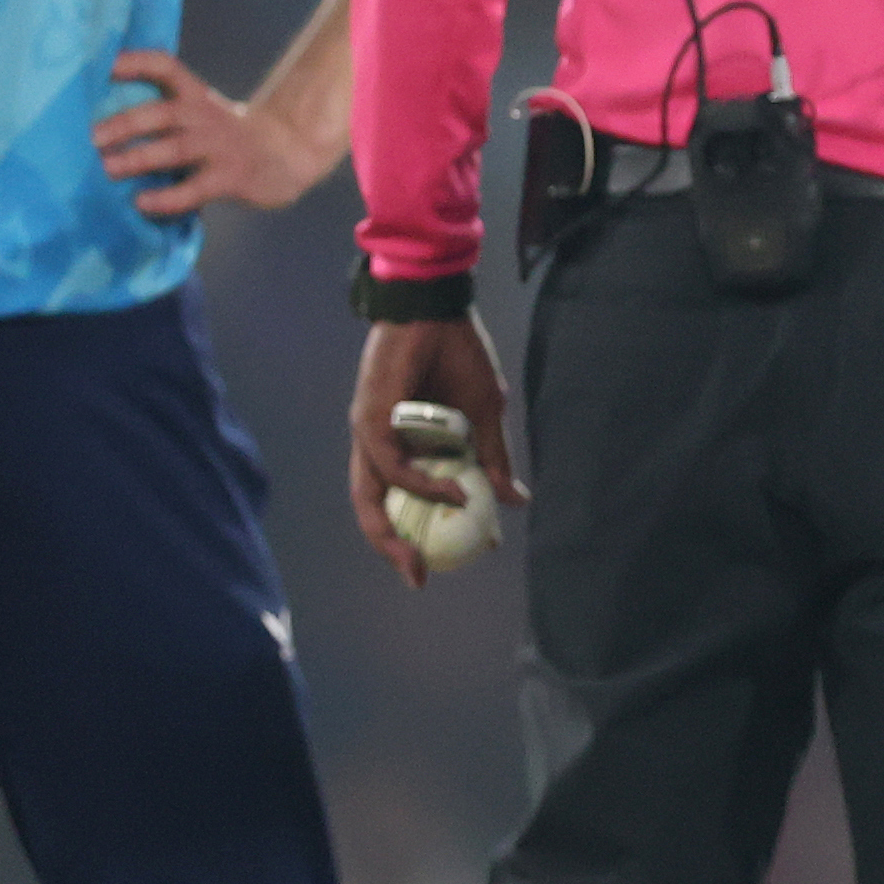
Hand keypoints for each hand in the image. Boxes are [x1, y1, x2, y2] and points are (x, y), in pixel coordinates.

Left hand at [97, 50, 328, 214]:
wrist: (288, 154)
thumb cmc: (226, 137)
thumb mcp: (201, 112)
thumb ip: (163, 114)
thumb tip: (98, 127)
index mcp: (195, 96)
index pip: (165, 67)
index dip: (134, 63)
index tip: (102, 66)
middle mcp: (205, 116)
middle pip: (162, 113)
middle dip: (124, 125)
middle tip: (90, 139)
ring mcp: (219, 147)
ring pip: (174, 150)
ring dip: (138, 158)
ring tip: (107, 169)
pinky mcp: (230, 178)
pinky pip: (195, 189)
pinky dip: (167, 197)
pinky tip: (142, 203)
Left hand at [348, 317, 528, 590]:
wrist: (438, 308)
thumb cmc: (457, 354)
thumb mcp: (484, 413)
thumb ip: (492, 457)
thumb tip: (514, 500)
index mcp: (401, 444)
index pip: (400, 500)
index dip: (416, 534)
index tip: (446, 563)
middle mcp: (376, 443)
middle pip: (373, 507)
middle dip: (393, 548)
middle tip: (421, 575)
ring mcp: (369, 431)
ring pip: (369, 495)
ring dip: (391, 532)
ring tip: (420, 557)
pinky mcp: (369, 417)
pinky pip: (393, 465)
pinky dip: (422, 485)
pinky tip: (454, 495)